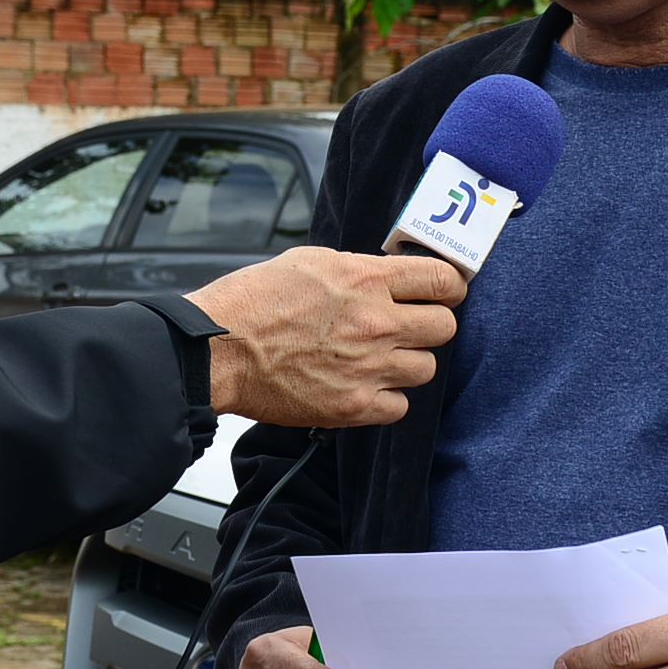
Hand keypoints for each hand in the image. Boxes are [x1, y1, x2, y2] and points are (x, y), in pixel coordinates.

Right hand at [185, 247, 462, 426]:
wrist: (217, 351)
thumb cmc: (252, 303)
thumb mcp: (308, 262)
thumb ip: (357, 269)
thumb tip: (388, 277)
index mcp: (365, 280)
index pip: (441, 280)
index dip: (449, 285)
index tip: (444, 291)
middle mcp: (375, 324)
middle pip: (445, 327)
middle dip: (431, 323)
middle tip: (411, 325)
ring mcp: (367, 368)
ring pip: (426, 368)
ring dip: (408, 362)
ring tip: (379, 357)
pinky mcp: (352, 406)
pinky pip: (399, 406)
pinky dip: (387, 398)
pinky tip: (364, 384)